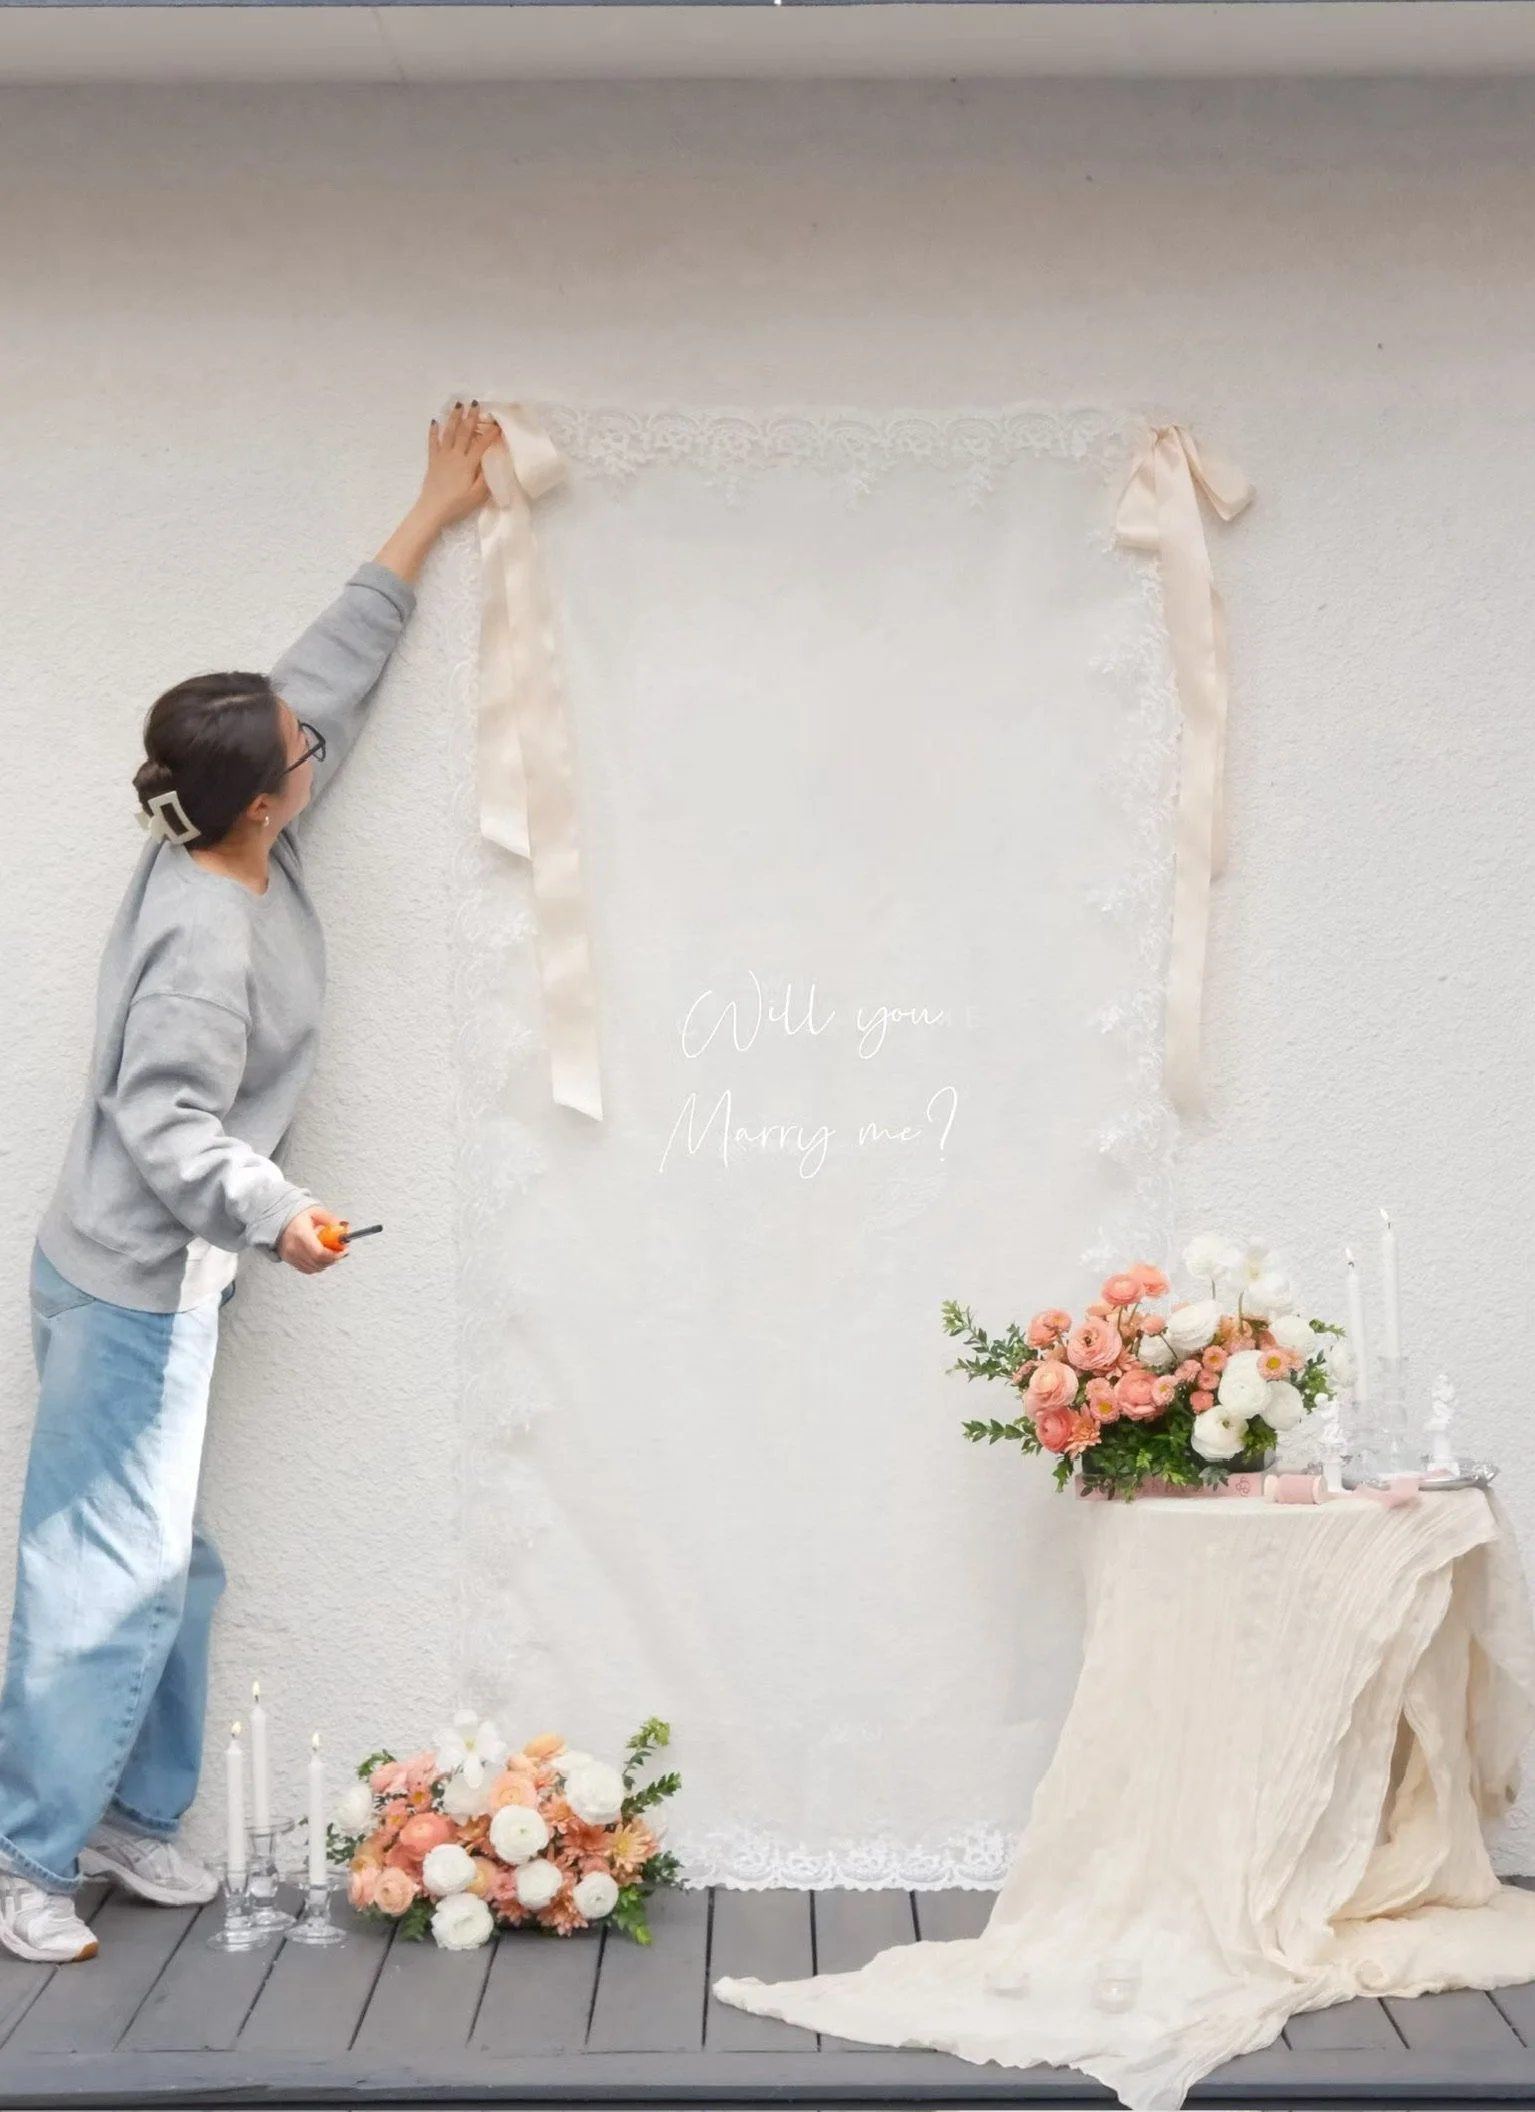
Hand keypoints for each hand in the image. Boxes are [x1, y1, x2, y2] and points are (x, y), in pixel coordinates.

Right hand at [277, 1206, 347, 1275]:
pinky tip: (321, 1258)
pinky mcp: (288, 1260)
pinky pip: (307, 1269)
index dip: (334, 1255)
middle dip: (333, 1259)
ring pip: (314, 1268)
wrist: (277, 1218)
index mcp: (301, 1234)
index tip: (343, 1250)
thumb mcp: (316, 1212)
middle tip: (341, 1252)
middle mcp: (294, 1247)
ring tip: (331, 1253)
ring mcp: (290, 1256)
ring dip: (326, 1263)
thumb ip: (331, 1220)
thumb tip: (345, 1227)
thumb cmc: (296, 1215)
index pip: (319, 1253)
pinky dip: (317, 1266)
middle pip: (318, 1262)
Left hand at [417, 401, 500, 528]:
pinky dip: (433, 431)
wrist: (433, 509)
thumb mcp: (477, 496)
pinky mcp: (433, 460)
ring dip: (454, 417)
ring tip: (458, 405)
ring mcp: (442, 456)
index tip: (497, 424)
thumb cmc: (457, 504)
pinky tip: (434, 421)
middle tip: (475, 403)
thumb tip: (490, 465)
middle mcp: (455, 455)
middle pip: (464, 432)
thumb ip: (485, 479)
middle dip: (471, 417)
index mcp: (468, 464)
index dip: (490, 433)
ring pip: (449, 432)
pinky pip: (432, 442)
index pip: (481, 444)